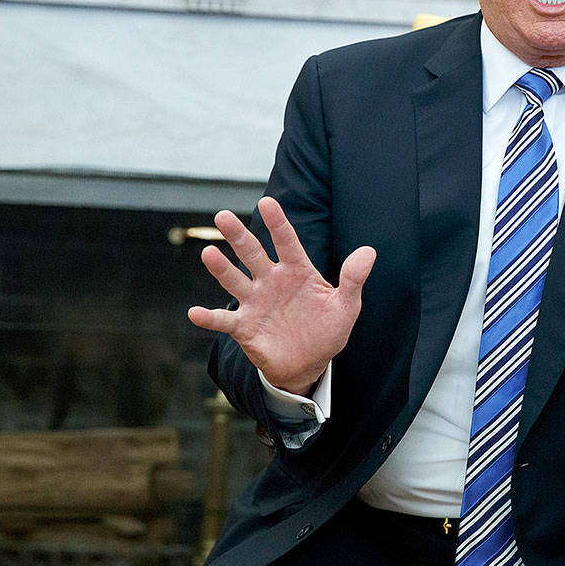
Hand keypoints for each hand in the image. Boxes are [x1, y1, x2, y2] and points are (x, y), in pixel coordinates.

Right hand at [188, 195, 374, 395]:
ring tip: (208, 254)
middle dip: (239, 236)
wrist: (309, 363)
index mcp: (297, 271)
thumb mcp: (346, 306)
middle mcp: (272, 281)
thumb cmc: (327, 330)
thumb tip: (369, 252)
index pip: (287, 242)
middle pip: (253, 254)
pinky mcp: (244, 326)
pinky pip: (224, 320)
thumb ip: (353, 279)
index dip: (278, 223)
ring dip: (221, 269)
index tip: (267, 201)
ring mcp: (255, 302)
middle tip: (222, 216)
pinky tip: (194, 312)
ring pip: (235, 280)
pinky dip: (209, 317)